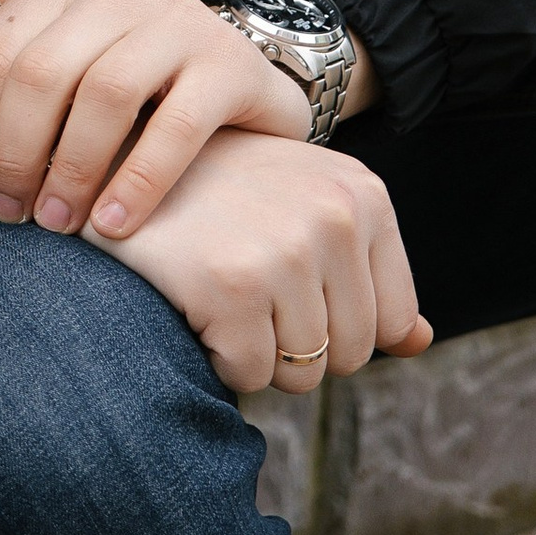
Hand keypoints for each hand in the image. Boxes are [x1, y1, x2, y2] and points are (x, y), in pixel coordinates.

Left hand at [0, 0, 369, 237]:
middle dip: (14, 154)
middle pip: (43, 73)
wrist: (243, 88)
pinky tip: (114, 225)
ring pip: (106, 94)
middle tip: (8, 215)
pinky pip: (177, 125)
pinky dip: (138, 180)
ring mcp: (181, 20)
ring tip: (56, 225)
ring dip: (71, 170)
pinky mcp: (230, 64)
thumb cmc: (134, 73)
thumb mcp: (58, 34)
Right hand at [80, 123, 431, 394]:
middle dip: (297, 343)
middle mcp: (334, 218)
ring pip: (301, 373)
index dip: (336, 322)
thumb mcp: (303, 209)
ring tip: (219, 288)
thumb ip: (368, 274)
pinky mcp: (232, 286)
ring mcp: (284, 251)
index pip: (392, 322)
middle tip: (245, 286)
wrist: (115, 160)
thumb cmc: (215, 191)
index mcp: (363, 195)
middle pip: (349, 354)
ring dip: (256, 351)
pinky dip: (217, 356)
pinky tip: (192, 300)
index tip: (285, 281)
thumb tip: (421, 342)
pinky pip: (248, 375)